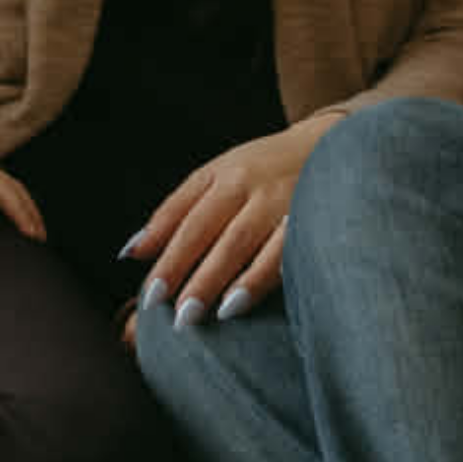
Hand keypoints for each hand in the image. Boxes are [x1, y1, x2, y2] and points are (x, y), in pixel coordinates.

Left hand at [126, 111, 341, 326]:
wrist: (329, 145)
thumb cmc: (260, 169)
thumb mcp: (214, 176)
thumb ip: (174, 212)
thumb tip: (133, 252)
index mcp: (223, 176)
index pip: (188, 221)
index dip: (169, 259)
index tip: (151, 296)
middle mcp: (253, 187)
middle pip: (217, 235)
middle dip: (196, 276)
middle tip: (178, 316)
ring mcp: (286, 201)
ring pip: (251, 243)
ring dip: (230, 279)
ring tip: (210, 313)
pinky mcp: (316, 217)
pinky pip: (290, 251)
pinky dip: (268, 275)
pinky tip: (252, 299)